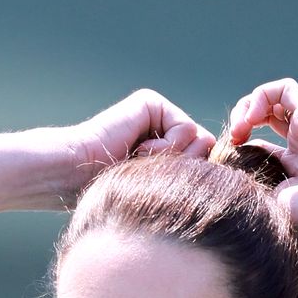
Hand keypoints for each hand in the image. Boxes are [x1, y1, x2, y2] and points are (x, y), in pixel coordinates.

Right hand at [63, 90, 215, 203]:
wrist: (78, 175)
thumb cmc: (115, 193)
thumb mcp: (162, 191)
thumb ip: (192, 176)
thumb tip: (219, 161)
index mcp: (167, 151)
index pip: (204, 164)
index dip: (189, 181)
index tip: (154, 186)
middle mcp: (165, 128)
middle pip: (206, 150)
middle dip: (185, 170)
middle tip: (148, 174)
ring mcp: (159, 113)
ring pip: (200, 140)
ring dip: (172, 162)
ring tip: (140, 163)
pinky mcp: (151, 103)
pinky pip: (186, 130)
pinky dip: (166, 149)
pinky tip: (137, 150)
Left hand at [228, 79, 297, 249]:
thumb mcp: (271, 201)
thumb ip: (252, 182)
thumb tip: (226, 170)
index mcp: (292, 166)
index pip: (261, 141)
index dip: (240, 144)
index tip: (230, 159)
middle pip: (264, 115)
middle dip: (241, 121)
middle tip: (234, 139)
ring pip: (272, 98)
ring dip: (248, 106)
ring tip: (241, 127)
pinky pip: (284, 89)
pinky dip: (261, 95)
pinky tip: (253, 117)